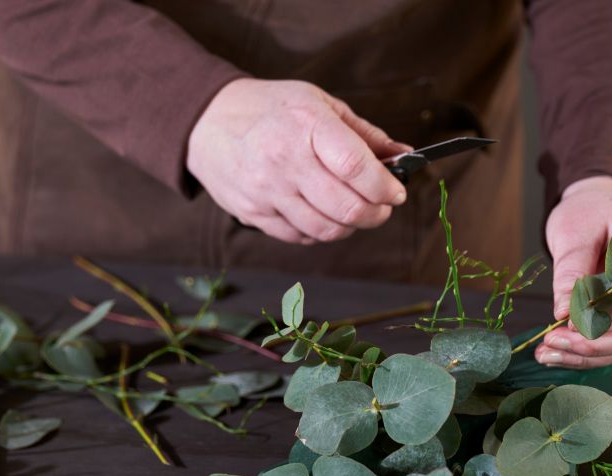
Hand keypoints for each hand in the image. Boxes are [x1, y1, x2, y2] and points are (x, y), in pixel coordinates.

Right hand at [186, 78, 410, 243]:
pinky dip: (320, 231)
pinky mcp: (254, 214)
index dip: (385, 187)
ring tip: (354, 211)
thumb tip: (404, 155)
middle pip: (347, 208)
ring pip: (326, 230)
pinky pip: (300, 237)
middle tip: (382, 206)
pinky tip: (323, 214)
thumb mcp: (319, 104)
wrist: (207, 122)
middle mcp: (285, 161)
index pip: (358, 168)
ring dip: (350, 226)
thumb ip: (363, 134)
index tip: (396, 192)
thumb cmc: (269, 110)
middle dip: (376, 213)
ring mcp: (267, 192)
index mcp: (307, 126)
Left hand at [536, 176, 611, 368]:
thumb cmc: (591, 210)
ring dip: (583, 356)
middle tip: (549, 347)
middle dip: (592, 349)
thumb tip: (562, 314)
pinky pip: (610, 340)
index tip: (568, 330)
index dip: (610, 328)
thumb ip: (573, 271)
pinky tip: (552, 352)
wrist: (595, 206)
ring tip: (545, 354)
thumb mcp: (577, 232)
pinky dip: (581, 349)